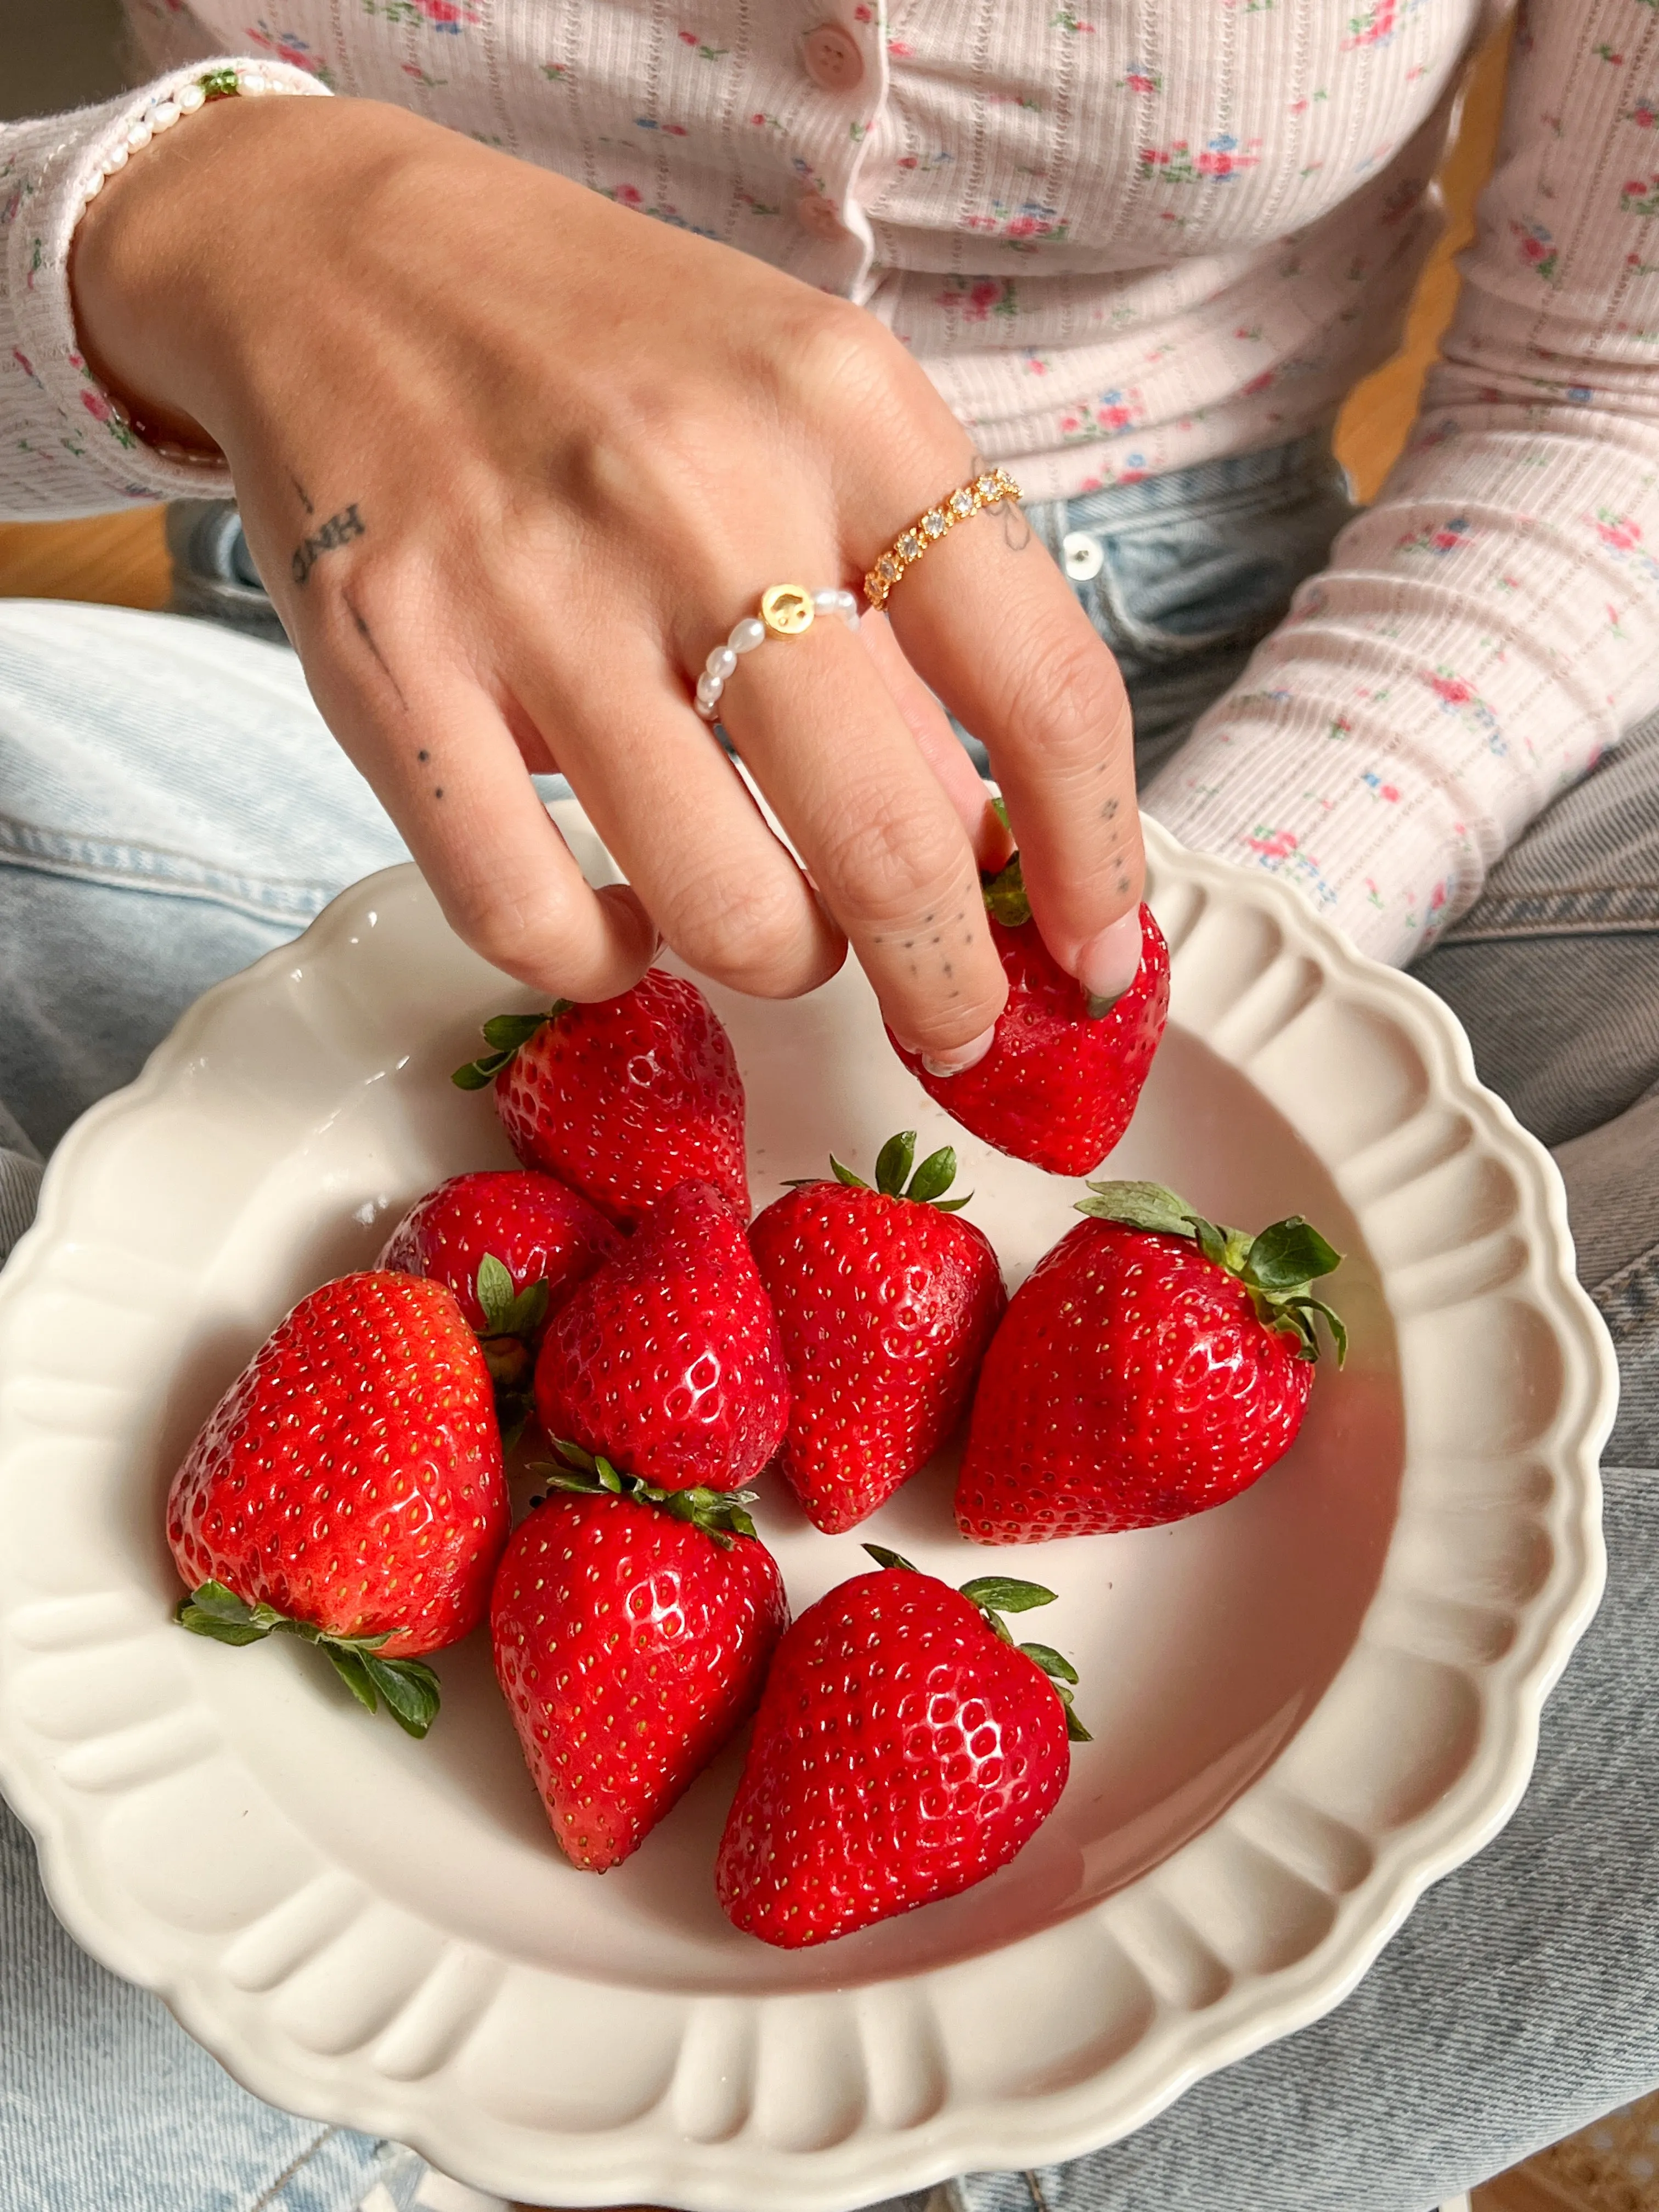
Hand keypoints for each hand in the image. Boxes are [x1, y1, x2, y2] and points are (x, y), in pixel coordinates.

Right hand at [72, 94, 1143, 1063]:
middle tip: (952, 1024)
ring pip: (721, 909)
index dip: (1093, 860)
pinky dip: (605, 962)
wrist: (339, 256)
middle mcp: (701, 496)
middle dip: (947, 982)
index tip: (1097, 954)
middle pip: (888, 839)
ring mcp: (533, 588)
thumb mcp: (806, 417)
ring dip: (782, 963)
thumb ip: (907, 624)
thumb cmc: (609, 350)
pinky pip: (531, 918)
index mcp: (845, 412)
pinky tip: (625, 922)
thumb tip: (994, 850)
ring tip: (776, 930)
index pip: (1042, 686)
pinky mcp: (387, 665)